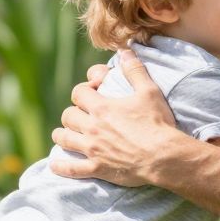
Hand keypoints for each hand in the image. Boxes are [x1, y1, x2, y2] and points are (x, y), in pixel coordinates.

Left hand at [49, 49, 184, 184]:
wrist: (164, 156)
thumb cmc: (158, 123)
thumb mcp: (149, 91)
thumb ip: (135, 70)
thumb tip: (125, 50)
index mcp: (102, 107)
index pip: (79, 93)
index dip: (83, 90)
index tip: (94, 92)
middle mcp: (92, 127)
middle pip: (67, 116)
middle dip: (73, 113)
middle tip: (83, 116)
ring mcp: (92, 149)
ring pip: (63, 139)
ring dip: (63, 135)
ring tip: (67, 135)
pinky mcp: (97, 168)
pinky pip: (71, 169)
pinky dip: (60, 166)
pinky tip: (55, 165)